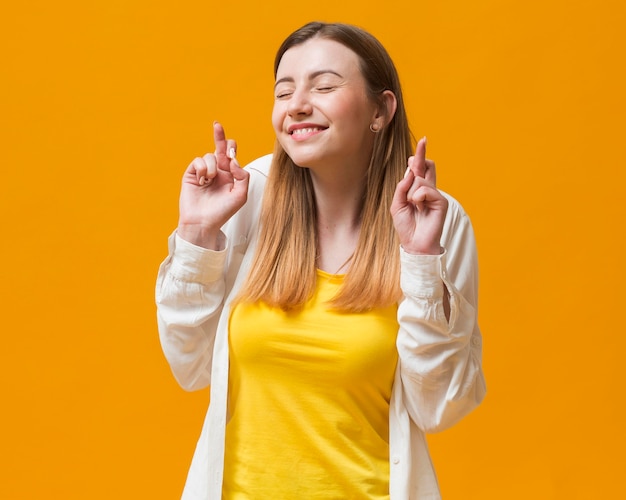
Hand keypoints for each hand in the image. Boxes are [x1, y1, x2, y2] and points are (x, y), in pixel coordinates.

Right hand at [177, 122, 249, 247]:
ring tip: (209, 180)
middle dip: (219, 136)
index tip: (232, 146)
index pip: (232, 155)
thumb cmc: (222, 212)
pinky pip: (198, 161)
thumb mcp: (240, 195)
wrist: (203, 222)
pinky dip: (201, 168)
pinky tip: (202, 179)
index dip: (232, 148)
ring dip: (211, 166)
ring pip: (209, 156)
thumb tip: (234, 160)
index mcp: (230, 175)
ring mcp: (204, 172)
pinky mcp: (191, 174)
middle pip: (219, 148)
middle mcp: (217, 171)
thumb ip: (243, 176)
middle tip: (217, 125)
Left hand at [390, 137, 447, 254]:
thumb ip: (401, 187)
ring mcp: (435, 195)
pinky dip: (417, 197)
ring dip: (411, 192)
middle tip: (423, 140)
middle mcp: (428, 190)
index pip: (419, 169)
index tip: (423, 140)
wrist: (414, 244)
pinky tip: (420, 208)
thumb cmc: (406, 226)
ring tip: (414, 206)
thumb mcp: (397, 205)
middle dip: (421, 154)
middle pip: (427, 165)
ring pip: (419, 180)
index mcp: (418, 190)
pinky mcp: (441, 201)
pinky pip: (425, 189)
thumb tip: (410, 171)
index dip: (419, 156)